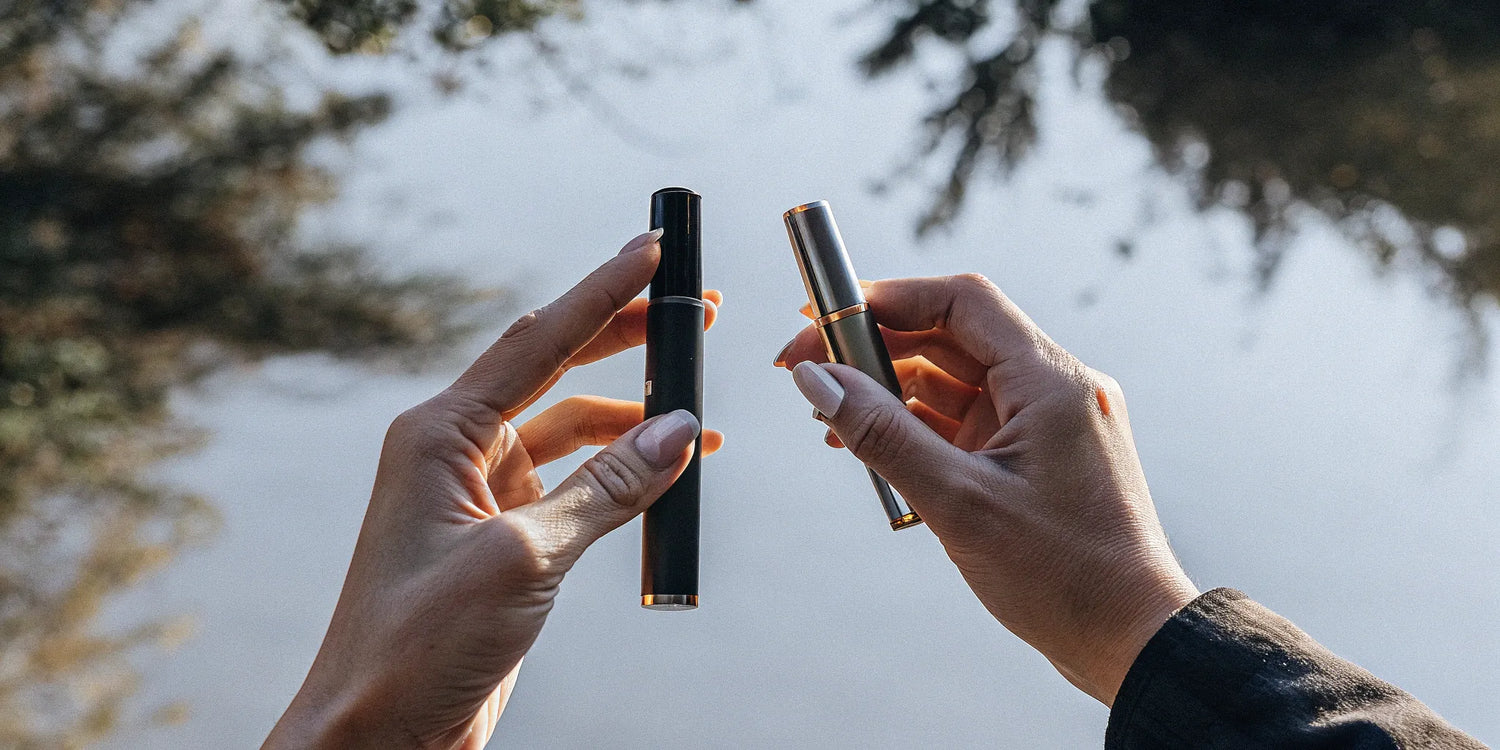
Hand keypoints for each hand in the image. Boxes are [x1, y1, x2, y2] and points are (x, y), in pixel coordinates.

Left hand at [266, 230, 723, 748]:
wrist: (376, 734)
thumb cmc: (417, 646)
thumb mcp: (523, 559)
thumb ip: (606, 489)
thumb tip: (679, 431)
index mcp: (438, 433)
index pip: (538, 342)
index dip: (601, 292)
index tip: (652, 249)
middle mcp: (455, 450)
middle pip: (554, 370)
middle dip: (625, 340)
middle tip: (694, 313)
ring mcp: (480, 493)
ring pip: (570, 432)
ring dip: (632, 420)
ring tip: (699, 412)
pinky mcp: (502, 538)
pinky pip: (574, 485)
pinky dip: (620, 475)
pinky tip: (665, 473)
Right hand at [776, 274, 1197, 704]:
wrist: (1133, 640)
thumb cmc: (1061, 576)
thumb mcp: (958, 503)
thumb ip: (882, 434)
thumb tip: (815, 380)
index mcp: (1051, 382)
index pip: (960, 302)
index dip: (885, 299)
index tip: (822, 318)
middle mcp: (1055, 389)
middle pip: (950, 337)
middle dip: (875, 349)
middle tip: (805, 370)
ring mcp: (1047, 423)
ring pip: (954, 381)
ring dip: (890, 392)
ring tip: (828, 417)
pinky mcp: (1037, 458)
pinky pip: (967, 422)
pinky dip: (918, 429)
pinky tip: (869, 448)